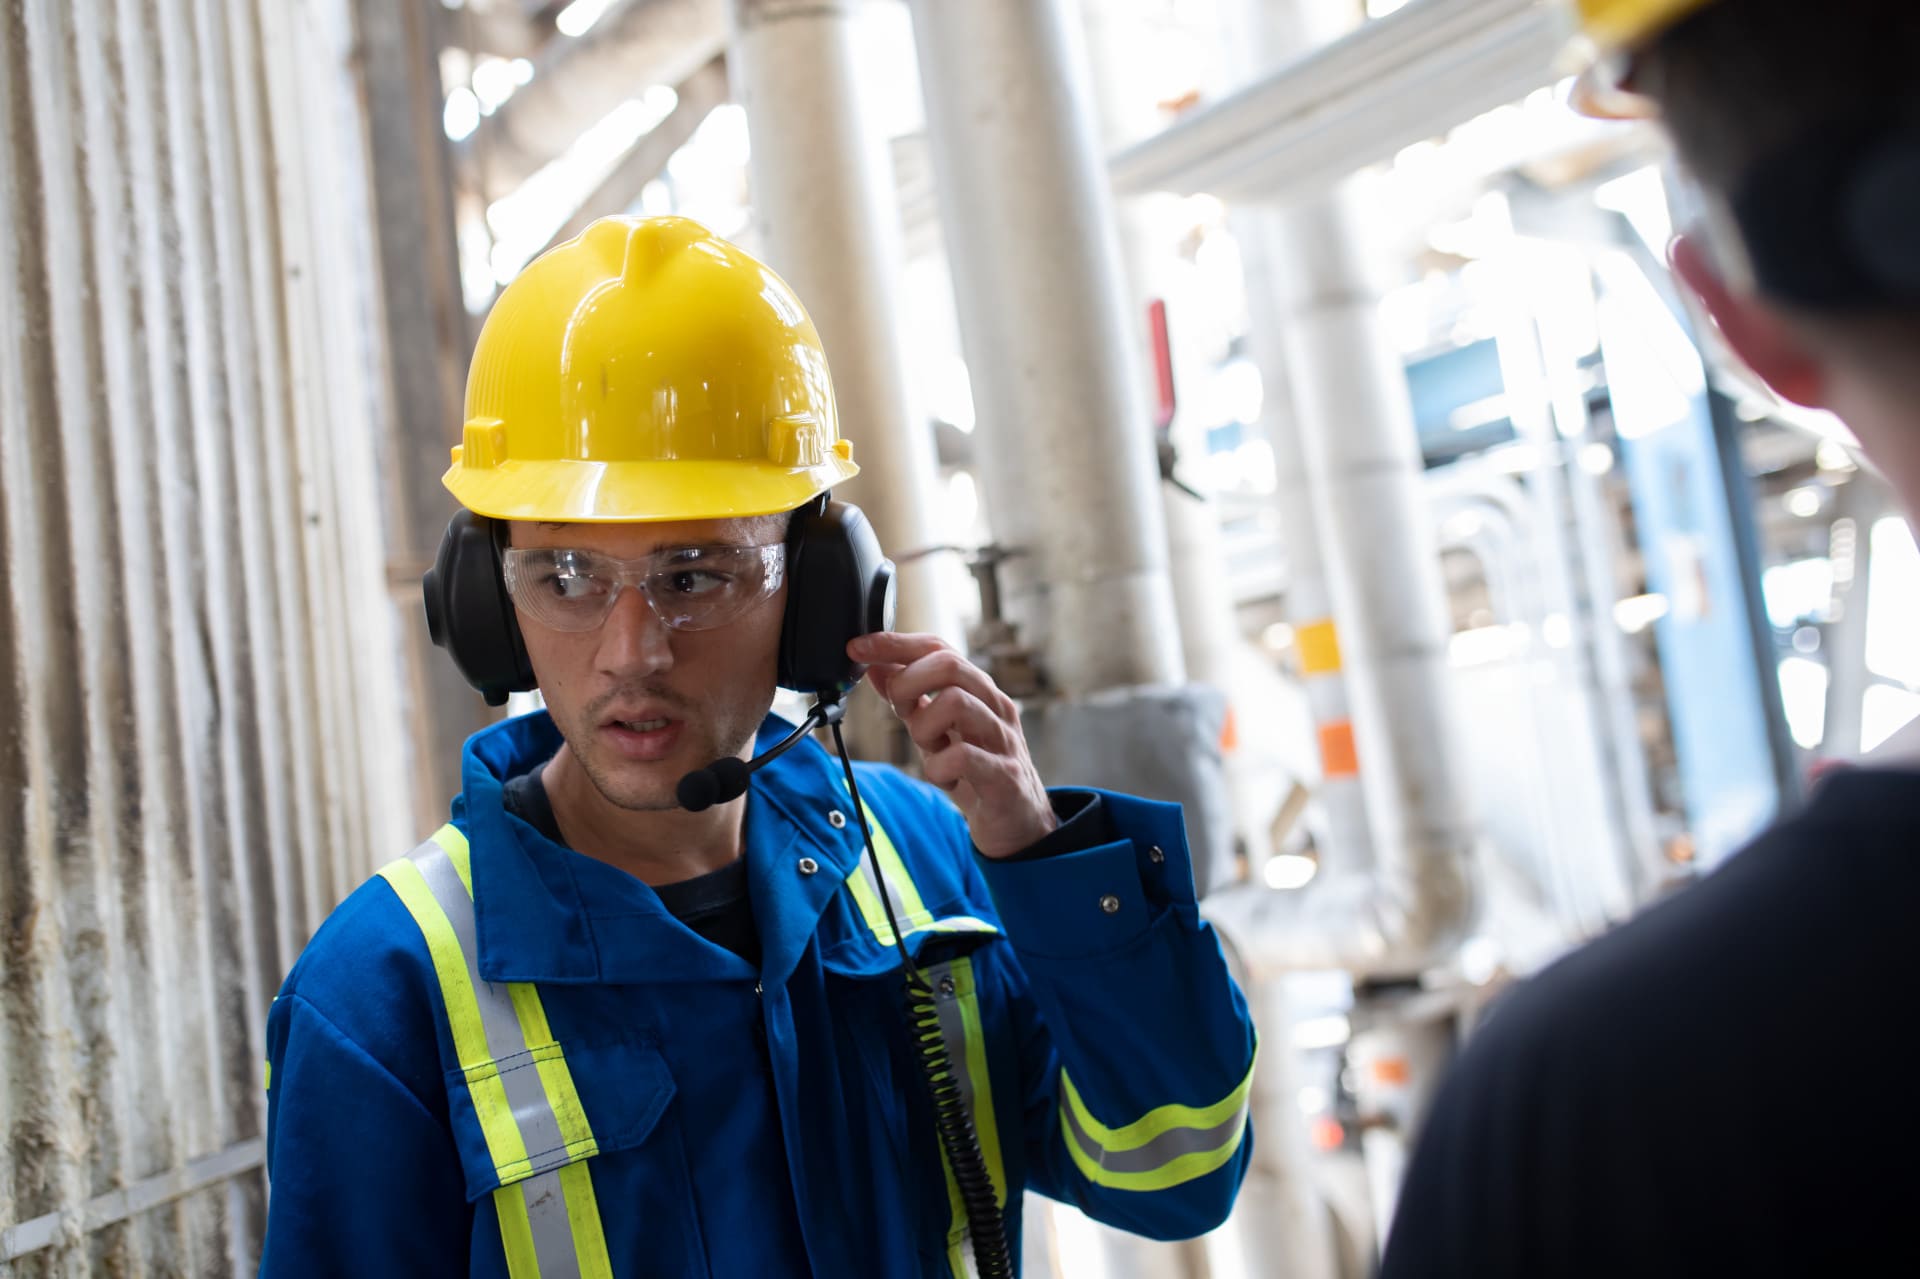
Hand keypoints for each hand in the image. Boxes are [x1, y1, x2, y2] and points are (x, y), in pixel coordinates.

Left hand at [848, 632, 1056, 859]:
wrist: (1018, 822)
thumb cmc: (977, 771)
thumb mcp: (936, 730)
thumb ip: (910, 699)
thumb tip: (876, 666)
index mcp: (977, 690)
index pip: (937, 647)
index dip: (894, 644)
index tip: (857, 648)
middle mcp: (994, 706)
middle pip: (949, 664)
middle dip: (907, 683)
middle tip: (900, 711)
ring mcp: (1003, 738)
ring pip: (956, 702)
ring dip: (924, 728)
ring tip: (930, 749)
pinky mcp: (1004, 774)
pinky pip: (962, 757)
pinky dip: (939, 769)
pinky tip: (944, 779)